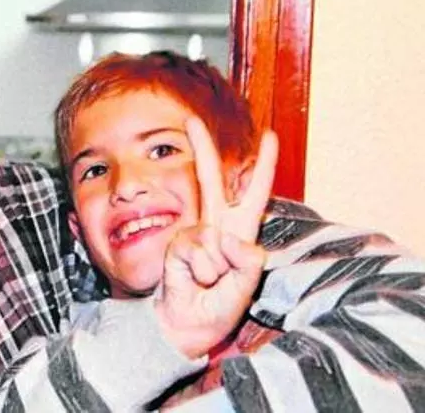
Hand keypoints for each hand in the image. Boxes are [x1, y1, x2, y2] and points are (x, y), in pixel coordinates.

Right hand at [155, 117, 277, 358]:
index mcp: (240, 232)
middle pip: (210, 181)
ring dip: (216, 268)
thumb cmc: (218, 308)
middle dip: (202, 149)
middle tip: (191, 120)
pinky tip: (194, 280)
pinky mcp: (178, 244)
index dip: (262, 166)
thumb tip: (226, 237)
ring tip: (210, 284)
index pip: (253, 194)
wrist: (187, 325)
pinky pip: (197, 249)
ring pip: (211, 233)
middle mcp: (216, 227)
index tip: (268, 137)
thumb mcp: (246, 286)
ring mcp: (195, 234)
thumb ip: (247, 261)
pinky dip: (200, 270)